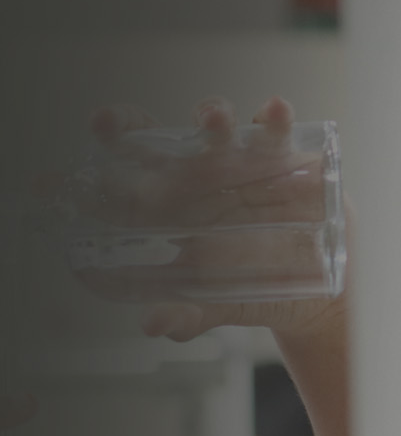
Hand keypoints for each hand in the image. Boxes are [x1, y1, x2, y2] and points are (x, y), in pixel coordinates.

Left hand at [75, 97, 347, 342]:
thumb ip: (190, 314)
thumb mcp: (221, 307)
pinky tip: (274, 111)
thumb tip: (156, 324)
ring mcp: (243, 166)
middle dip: (129, 125)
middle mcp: (200, 177)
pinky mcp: (289, 163)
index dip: (82, 182)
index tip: (48, 183)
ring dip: (211, 116)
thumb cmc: (256, 293)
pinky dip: (276, 119)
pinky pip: (279, 133)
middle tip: (108, 123)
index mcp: (171, 209)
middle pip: (157, 141)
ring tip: (212, 118)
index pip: (118, 185)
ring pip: (217, 128)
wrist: (318, 298)